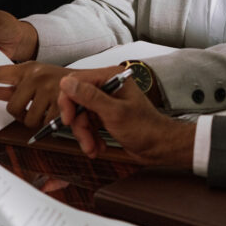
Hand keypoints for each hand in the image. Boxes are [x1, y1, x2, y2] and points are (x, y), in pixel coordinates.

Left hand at [0, 61, 67, 127]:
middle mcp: (36, 76)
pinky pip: (44, 123)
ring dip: (36, 119)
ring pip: (28, 119)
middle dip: (20, 114)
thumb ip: (12, 87)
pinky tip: (57, 113)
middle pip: (12, 107)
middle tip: (31, 109)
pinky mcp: (59, 102)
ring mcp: (48, 88)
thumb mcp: (34, 79)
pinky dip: (50, 123)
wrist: (88, 80)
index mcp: (27, 69)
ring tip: (46, 109)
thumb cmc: (57, 81)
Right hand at [58, 72, 195, 167]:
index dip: (68, 100)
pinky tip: (98, 147)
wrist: (158, 146)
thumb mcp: (114, 113)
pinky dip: (90, 137)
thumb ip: (90, 97)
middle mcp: (107, 86)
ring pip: (80, 115)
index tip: (68, 119)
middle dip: (78, 123)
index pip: (76, 81)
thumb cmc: (145, 128)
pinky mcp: (105, 114)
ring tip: (93, 148)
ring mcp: (106, 100)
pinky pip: (88, 124)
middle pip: (76, 100)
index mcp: (111, 77)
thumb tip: (67, 83)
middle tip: (84, 139)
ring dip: (84, 134)